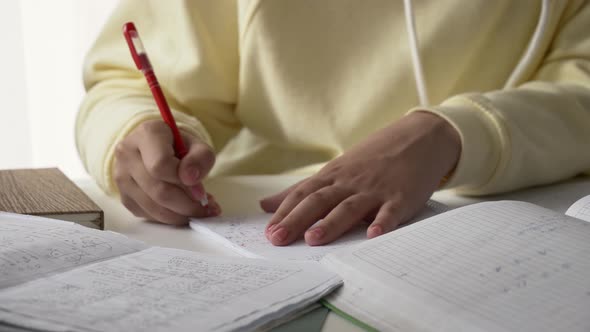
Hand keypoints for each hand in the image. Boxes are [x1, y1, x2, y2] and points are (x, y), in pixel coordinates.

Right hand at [113, 119, 220, 224]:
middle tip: (206, 207)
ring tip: (199, 210)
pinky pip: (148, 215)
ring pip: (153, 207)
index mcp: (147, 134)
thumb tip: (191, 179)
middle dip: (187, 204)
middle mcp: (127, 153)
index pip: (161, 165)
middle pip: (158, 190)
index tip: (201, 190)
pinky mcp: (124, 196)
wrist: (156, 149)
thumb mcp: (197, 145)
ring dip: (181, 215)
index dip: (184, 182)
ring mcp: (121, 176)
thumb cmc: (178, 146)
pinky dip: (170, 217)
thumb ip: (201, 158)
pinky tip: (183, 210)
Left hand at [260, 112, 460, 245]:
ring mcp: (376, 189)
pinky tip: (373, 235)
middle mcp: (350, 182)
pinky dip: (382, 223)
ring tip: (313, 239)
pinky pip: (391, 211)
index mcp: (333, 176)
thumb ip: (302, 190)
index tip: (268, 232)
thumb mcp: (336, 170)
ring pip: (349, 207)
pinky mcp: (401, 196)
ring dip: (331, 223)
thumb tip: (265, 204)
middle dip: (297, 220)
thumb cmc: (373, 158)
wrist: (420, 137)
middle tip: (278, 239)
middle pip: (319, 201)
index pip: (302, 194)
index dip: (284, 213)